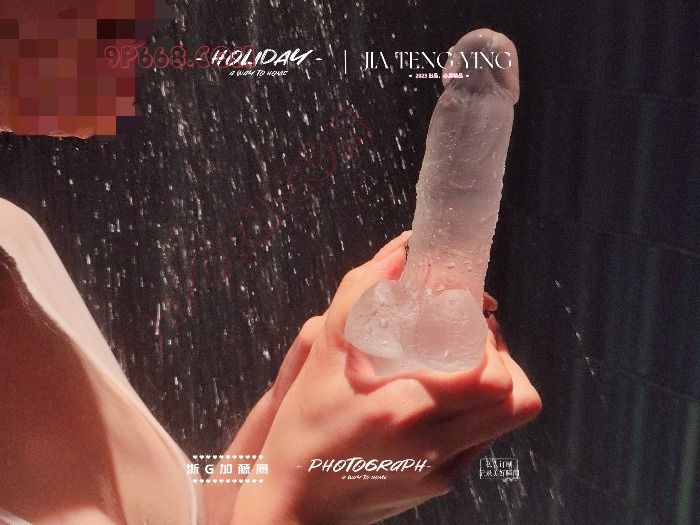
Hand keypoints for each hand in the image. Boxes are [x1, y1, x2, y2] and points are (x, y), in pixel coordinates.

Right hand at [231, 232, 541, 523]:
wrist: (294, 507)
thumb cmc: (302, 431)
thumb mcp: (321, 358)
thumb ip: (358, 299)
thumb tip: (399, 255)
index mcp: (403, 410)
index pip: (488, 375)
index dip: (488, 341)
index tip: (465, 318)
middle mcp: (433, 446)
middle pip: (516, 399)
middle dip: (502, 358)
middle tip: (471, 337)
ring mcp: (443, 471)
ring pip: (508, 421)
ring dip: (495, 383)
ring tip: (460, 363)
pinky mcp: (442, 484)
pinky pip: (483, 439)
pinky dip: (477, 409)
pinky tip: (441, 396)